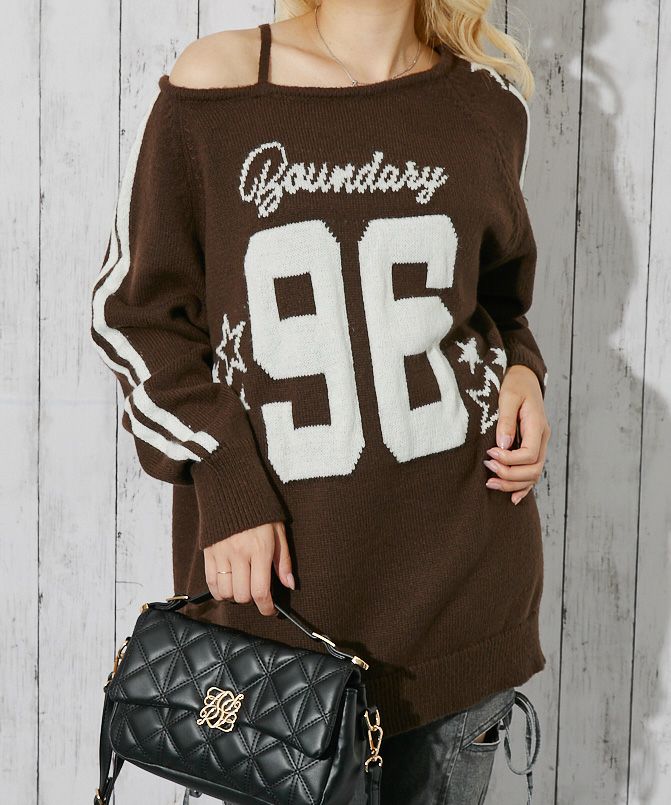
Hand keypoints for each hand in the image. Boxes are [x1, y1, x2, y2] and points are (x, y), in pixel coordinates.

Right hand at [203, 521, 294, 615]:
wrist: (233, 491)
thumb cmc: (260, 513)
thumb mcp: (279, 532)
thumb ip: (283, 560)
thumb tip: (289, 584)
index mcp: (260, 550)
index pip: (260, 590)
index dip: (266, 607)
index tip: (270, 610)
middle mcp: (239, 554)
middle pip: (242, 595)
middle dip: (251, 601)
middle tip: (256, 593)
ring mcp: (221, 554)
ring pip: (225, 592)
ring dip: (235, 597)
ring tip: (242, 588)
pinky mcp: (209, 553)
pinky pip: (210, 583)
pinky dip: (219, 591)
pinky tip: (227, 585)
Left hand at [484, 364, 550, 504]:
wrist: (524, 377)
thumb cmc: (514, 384)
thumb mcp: (508, 396)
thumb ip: (506, 420)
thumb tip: (503, 444)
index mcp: (537, 425)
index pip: (529, 454)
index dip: (510, 460)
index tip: (490, 453)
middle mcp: (541, 438)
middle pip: (533, 469)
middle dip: (510, 475)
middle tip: (488, 469)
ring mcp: (539, 445)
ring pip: (533, 475)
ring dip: (512, 483)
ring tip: (490, 484)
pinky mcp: (532, 448)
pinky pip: (532, 472)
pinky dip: (523, 487)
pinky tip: (512, 498)